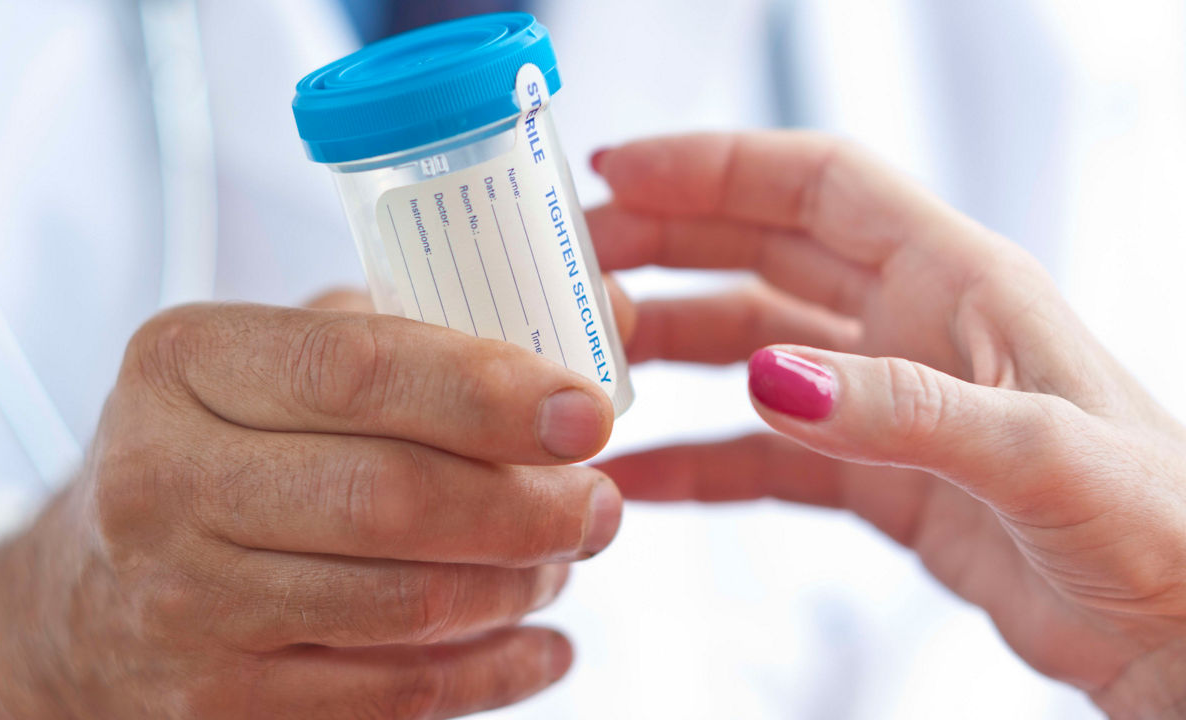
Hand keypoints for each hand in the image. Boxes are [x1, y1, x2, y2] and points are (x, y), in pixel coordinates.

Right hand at [0, 294, 622, 717]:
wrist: (91, 594)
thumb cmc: (230, 448)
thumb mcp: (290, 357)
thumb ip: (428, 328)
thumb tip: (606, 317)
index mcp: (186, 360)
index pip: (358, 368)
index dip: (490, 393)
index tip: (589, 415)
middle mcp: (163, 479)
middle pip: (390, 498)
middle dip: (529, 507)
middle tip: (599, 504)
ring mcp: (181, 603)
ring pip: (405, 608)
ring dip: (520, 587)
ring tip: (564, 559)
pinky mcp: (218, 702)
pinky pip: (395, 698)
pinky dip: (494, 673)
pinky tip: (542, 644)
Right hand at [588, 132, 1185, 716]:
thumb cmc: (1162, 527)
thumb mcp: (1039, 454)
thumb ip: (902, 410)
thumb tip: (768, 377)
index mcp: (958, 282)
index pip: (818, 183)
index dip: (716, 165)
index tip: (620, 170)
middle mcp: (915, 328)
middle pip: (766, 252)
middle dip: (668, 244)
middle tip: (578, 260)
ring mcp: (891, 404)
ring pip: (754, 349)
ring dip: (673, 349)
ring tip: (592, 366)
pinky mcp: (883, 481)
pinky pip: (767, 458)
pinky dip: (700, 462)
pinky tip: (644, 480)